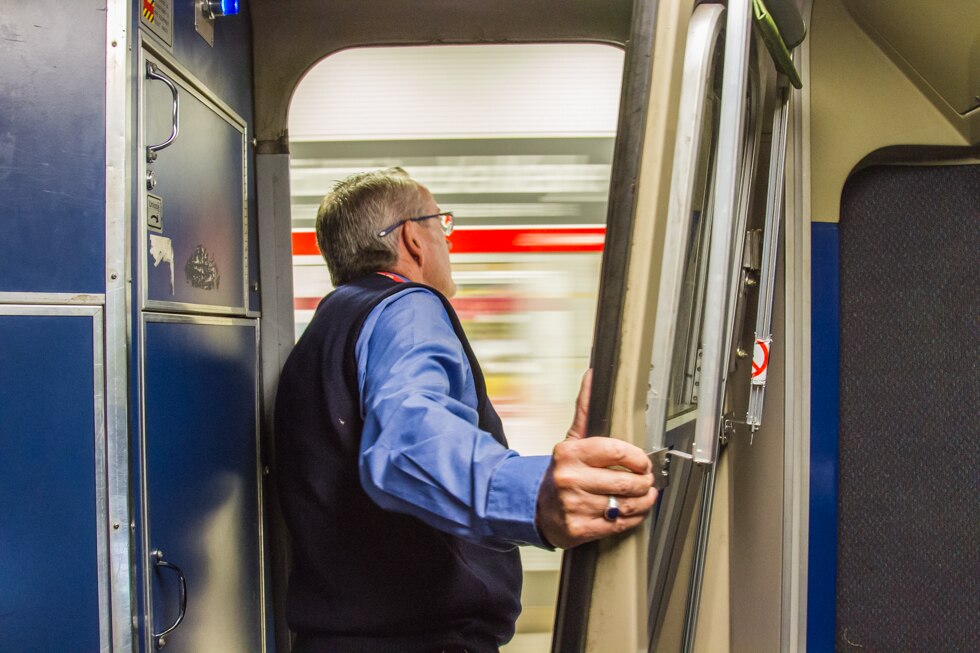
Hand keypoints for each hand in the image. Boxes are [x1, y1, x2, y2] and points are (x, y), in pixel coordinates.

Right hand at [534, 370, 658, 548]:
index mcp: (569, 453)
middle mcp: (570, 478)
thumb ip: (586, 409)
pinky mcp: (579, 528)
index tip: (643, 462)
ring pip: (625, 505)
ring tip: (644, 496)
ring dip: (642, 502)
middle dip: (644, 482)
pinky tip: (632, 512)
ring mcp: (574, 505)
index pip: (615, 451)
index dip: (637, 458)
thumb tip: (592, 375)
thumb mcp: (571, 440)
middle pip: (625, 481)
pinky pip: (618, 525)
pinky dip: (632, 519)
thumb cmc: (560, 472)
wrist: (535, 507)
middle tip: (646, 480)